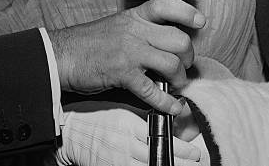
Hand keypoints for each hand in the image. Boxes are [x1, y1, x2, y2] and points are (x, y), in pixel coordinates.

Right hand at [49, 0, 205, 113]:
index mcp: (135, 16)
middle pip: (178, 39)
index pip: (167, 5)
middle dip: (188, 56)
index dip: (187, 13)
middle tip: (185, 64)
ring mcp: (130, 52)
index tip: (199, 22)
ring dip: (179, 78)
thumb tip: (166, 40)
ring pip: (171, 63)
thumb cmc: (90, 41)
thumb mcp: (119, 24)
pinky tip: (172, 106)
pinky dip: (167, 102)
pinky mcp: (123, 75)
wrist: (64, 55)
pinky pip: (153, 90)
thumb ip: (142, 28)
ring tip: (176, 83)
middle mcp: (136, 31)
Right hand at [54, 102, 201, 165]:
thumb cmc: (97, 114)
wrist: (70, 130)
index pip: (161, 138)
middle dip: (180, 164)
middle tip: (197, 163)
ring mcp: (117, 161)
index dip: (181, 149)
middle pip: (158, 159)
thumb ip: (145, 113)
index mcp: (130, 125)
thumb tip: (170, 114)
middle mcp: (126, 145)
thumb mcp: (122, 108)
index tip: (195, 153)